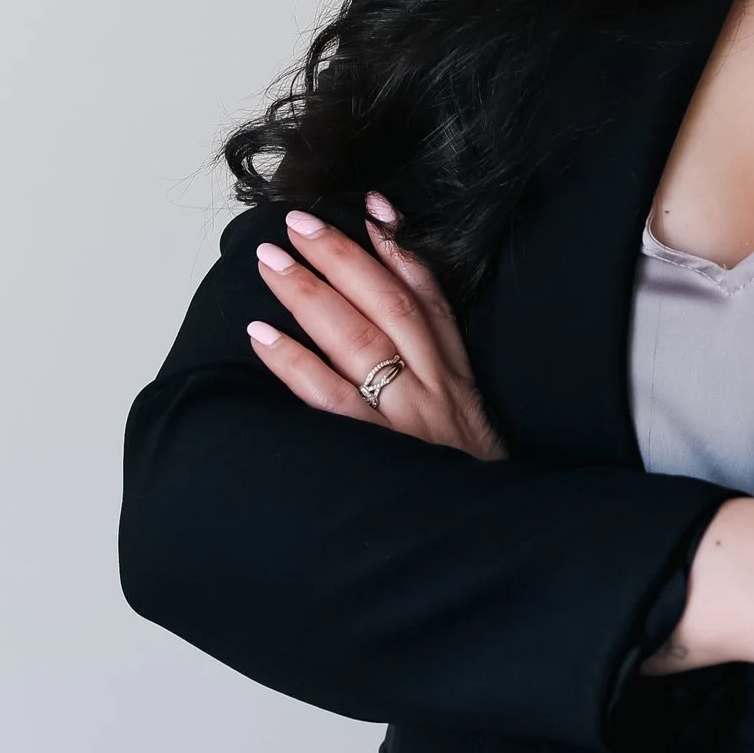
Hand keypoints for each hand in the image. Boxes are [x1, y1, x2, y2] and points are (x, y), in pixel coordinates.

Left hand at [245, 195, 504, 457]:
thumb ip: (435, 367)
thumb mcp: (466, 420)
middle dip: (341, 256)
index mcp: (455, 376)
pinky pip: (331, 399)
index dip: (399, 248)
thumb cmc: (465, 483)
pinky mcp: (377, 453)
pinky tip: (262, 336)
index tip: (370, 207)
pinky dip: (295, 363)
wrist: (491, 545)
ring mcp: (405, 419)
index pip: (429, 298)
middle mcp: (433, 387)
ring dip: (310, 294)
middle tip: (296, 224)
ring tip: (271, 262)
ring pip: (357, 340)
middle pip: (386, 305)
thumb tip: (390, 316)